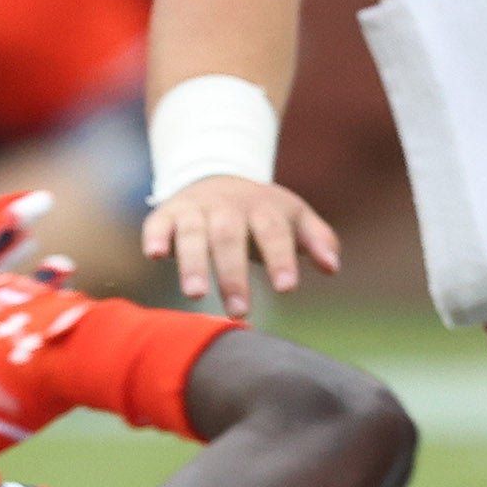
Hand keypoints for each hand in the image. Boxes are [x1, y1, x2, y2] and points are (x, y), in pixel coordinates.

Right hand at [142, 173, 336, 315]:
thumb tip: (332, 266)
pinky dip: (155, 236)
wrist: (215, 176)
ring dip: (193, 262)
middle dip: (233, 274)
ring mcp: (195, 209)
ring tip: (196, 294)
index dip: (280, 258)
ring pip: (193, 233)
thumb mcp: (292, 217)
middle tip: (239, 311)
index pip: (274, 232)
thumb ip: (317, 239)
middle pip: (229, 236)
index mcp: (263, 207)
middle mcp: (227, 207)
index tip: (286, 288)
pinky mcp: (167, 213)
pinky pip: (158, 223)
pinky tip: (154, 255)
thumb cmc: (260, 212)